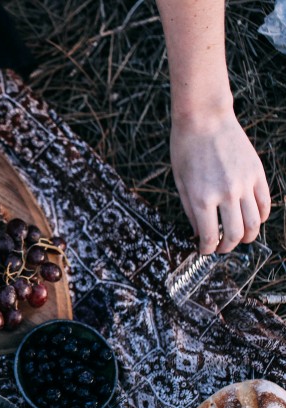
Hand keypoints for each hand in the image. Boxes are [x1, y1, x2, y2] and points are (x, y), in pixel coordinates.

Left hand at [170, 109, 269, 253]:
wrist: (205, 119)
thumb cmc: (185, 149)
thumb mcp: (180, 182)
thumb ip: (190, 210)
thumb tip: (199, 233)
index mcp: (202, 198)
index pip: (209, 236)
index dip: (207, 249)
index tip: (206, 250)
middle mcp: (226, 193)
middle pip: (235, 234)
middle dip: (228, 246)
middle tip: (222, 247)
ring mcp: (245, 183)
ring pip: (255, 223)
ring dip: (248, 236)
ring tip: (239, 237)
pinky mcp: (257, 173)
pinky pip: (265, 203)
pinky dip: (261, 216)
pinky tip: (253, 220)